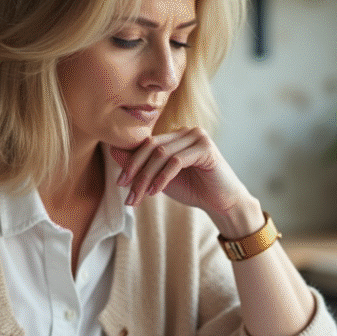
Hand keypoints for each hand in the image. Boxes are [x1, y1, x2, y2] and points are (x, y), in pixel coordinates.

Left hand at [108, 129, 258, 230]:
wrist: (223, 204)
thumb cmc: (194, 190)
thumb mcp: (161, 179)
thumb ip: (142, 165)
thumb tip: (113, 151)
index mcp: (176, 136)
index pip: (146, 143)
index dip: (131, 162)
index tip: (120, 183)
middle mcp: (186, 131)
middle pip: (151, 146)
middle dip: (136, 170)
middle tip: (126, 191)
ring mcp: (197, 136)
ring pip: (161, 154)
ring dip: (146, 177)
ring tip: (139, 197)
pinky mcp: (206, 147)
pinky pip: (176, 161)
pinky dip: (163, 177)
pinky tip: (156, 192)